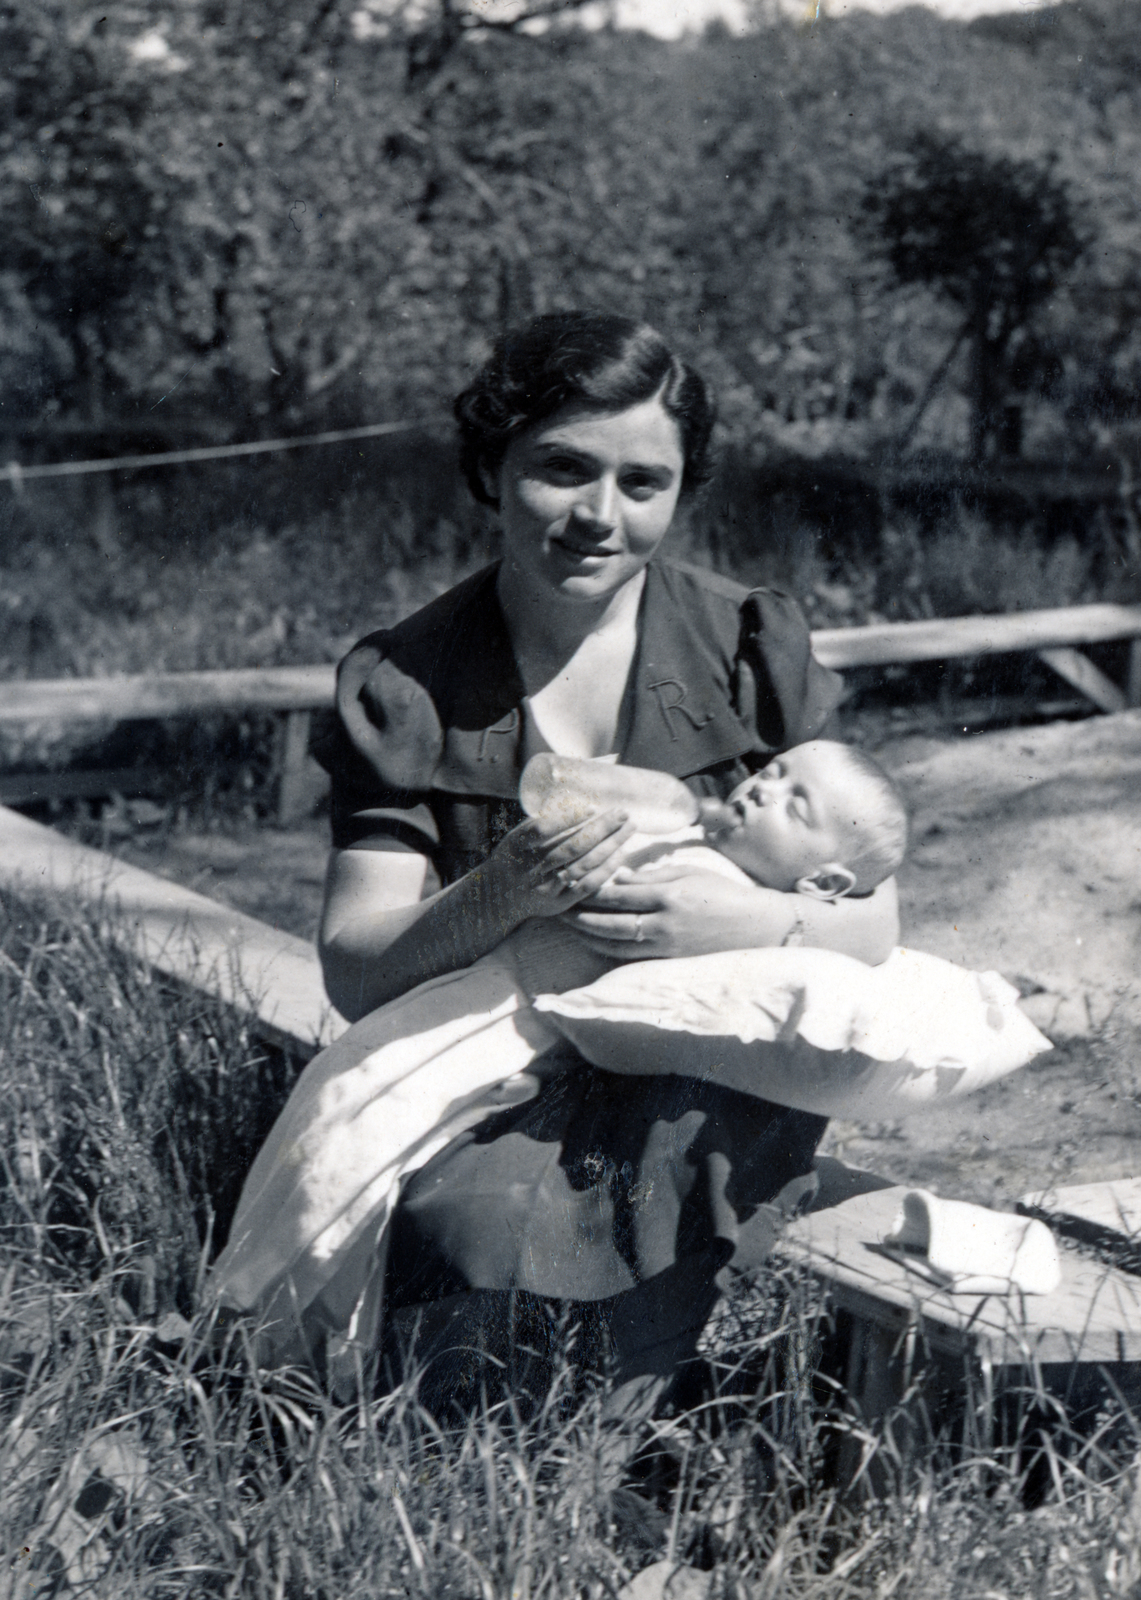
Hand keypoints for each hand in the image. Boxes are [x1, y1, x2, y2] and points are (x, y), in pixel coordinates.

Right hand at [482, 808, 634, 924]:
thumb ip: (541, 822)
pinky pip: (586, 886)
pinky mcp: (558, 903)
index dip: (568, 818)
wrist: (500, 897)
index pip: (542, 830)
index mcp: (516, 846)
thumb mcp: (517, 837)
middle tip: (622, 813)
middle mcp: (530, 869)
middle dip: (600, 828)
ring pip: (581, 865)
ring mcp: (545, 888)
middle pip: (570, 847)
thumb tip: (576, 802)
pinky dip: (604, 870)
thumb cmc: (514, 858)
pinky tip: (619, 855)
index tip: (593, 807)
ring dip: (609, 846)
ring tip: (628, 829)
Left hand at [562, 862, 790, 958]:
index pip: (618, 894)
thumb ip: (652, 875)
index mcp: (668, 896)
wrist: (756, 927)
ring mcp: (665, 947)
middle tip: (558, 910)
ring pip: (615, 945)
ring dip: (588, 936)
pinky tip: (594, 941)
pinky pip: (630, 957)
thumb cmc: (723, 893)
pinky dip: (608, 950)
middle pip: (609, 924)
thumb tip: (618, 876)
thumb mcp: (689, 873)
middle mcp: (663, 924)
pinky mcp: (669, 961)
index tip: (572, 884)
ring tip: (569, 927)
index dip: (591, 891)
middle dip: (579, 917)